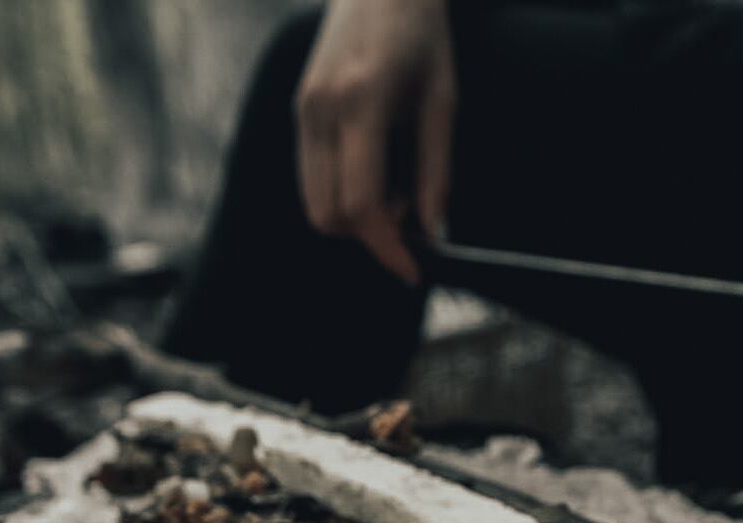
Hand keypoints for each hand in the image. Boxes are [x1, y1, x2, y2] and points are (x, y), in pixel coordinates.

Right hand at [295, 0, 456, 284]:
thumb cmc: (421, 33)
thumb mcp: (444, 99)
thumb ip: (437, 168)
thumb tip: (434, 231)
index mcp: (361, 102)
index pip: (360, 202)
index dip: (386, 246)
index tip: (412, 269)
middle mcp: (321, 109)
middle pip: (329, 214)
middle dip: (369, 236)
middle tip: (410, 220)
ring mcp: (303, 110)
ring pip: (314, 202)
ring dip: (354, 218)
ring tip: (394, 193)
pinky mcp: (299, 110)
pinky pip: (312, 176)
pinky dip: (342, 193)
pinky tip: (374, 172)